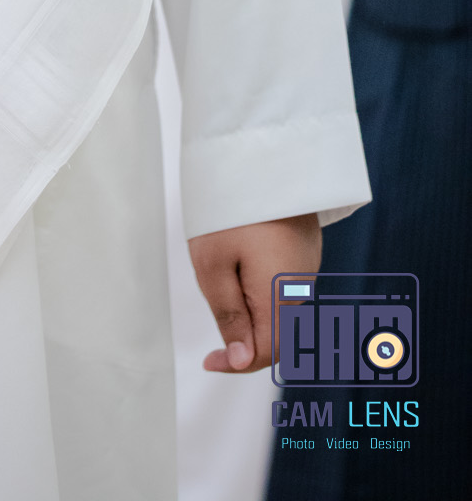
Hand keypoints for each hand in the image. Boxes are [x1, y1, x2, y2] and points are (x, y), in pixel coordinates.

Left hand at [188, 212, 320, 373]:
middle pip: (278, 335)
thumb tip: (241, 359)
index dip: (237, 364)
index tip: (208, 362)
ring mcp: (307, 264)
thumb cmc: (230, 208)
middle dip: (246, 340)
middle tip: (213, 329)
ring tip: (222, 283)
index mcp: (282, 296)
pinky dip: (261, 290)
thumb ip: (228, 314)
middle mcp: (303, 286)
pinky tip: (239, 265)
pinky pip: (284, 285)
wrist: (262, 151)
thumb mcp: (213, 264)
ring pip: (281, 310)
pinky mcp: (304, 246)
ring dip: (252, 313)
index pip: (266, 352)